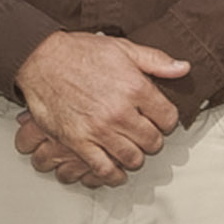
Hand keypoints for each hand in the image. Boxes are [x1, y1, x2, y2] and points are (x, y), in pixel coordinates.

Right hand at [14, 31, 189, 185]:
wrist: (40, 59)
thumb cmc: (79, 52)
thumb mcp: (123, 48)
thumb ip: (156, 60)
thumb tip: (182, 69)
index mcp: (135, 87)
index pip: (168, 118)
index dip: (166, 121)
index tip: (159, 121)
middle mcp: (120, 111)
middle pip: (152, 141)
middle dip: (151, 139)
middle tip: (143, 135)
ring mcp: (99, 129)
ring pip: (132, 158)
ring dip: (134, 156)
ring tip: (130, 149)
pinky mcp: (78, 142)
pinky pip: (104, 169)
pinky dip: (113, 174)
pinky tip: (116, 171)